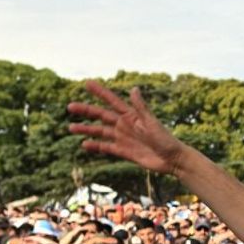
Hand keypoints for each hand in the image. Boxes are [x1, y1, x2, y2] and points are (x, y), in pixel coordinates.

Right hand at [69, 82, 188, 174]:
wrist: (172, 160)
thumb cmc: (165, 139)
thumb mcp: (151, 122)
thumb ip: (141, 107)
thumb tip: (134, 89)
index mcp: (131, 115)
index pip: (112, 101)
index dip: (100, 92)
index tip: (87, 83)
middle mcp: (125, 125)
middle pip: (101, 115)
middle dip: (86, 111)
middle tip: (70, 106)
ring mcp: (124, 138)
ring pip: (100, 132)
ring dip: (86, 129)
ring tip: (71, 128)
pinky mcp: (124, 152)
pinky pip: (106, 147)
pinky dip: (95, 146)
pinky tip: (84, 144)